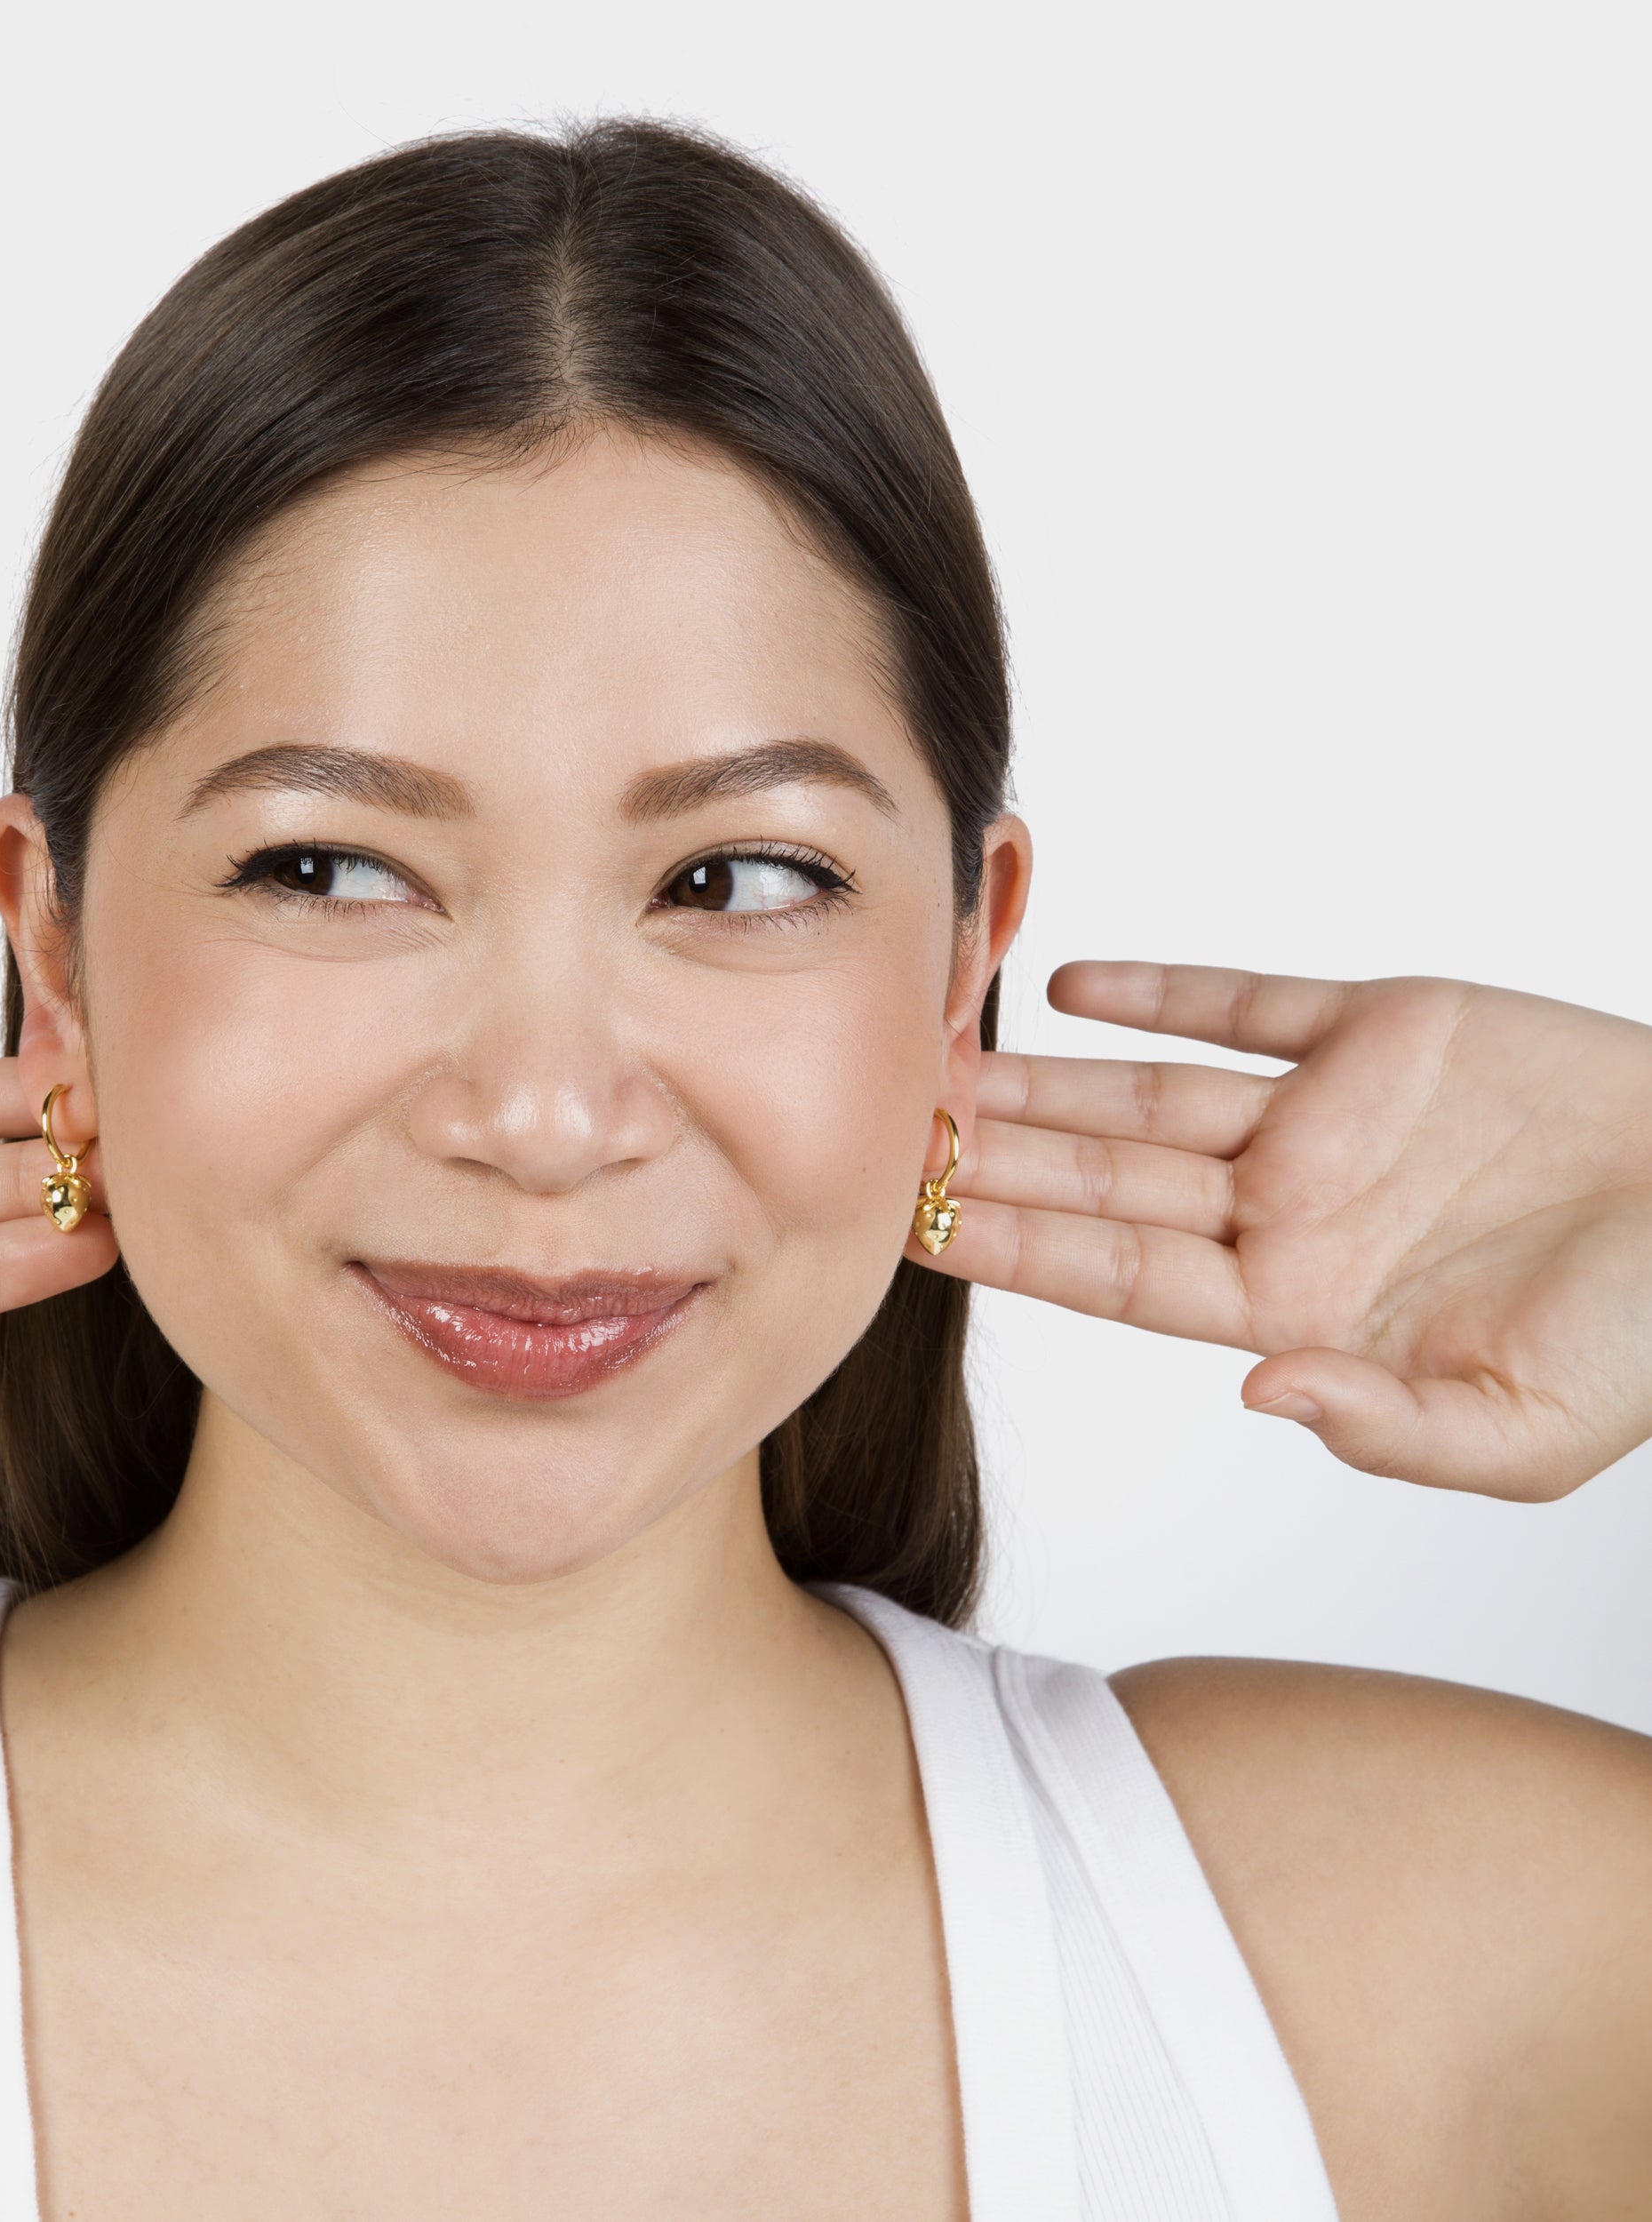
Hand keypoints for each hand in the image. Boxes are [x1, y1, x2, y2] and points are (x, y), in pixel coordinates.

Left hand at [934, 963, 1651, 1498]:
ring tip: (944, 1055)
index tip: (907, 1228)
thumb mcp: (1522, 1430)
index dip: (1010, 1251)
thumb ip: (1385, 1429)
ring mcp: (1324, 1118)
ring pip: (1148, 1092)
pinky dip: (1164, 992)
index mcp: (1291, 1309)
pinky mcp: (1382, 1030)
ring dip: (1046, 1077)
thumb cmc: (1647, 1337)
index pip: (1112, 1277)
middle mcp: (1284, 1212)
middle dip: (995, 1159)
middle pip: (1102, 1180)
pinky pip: (1248, 1005)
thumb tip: (1262, 1396)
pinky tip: (1072, 983)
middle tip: (885, 1128)